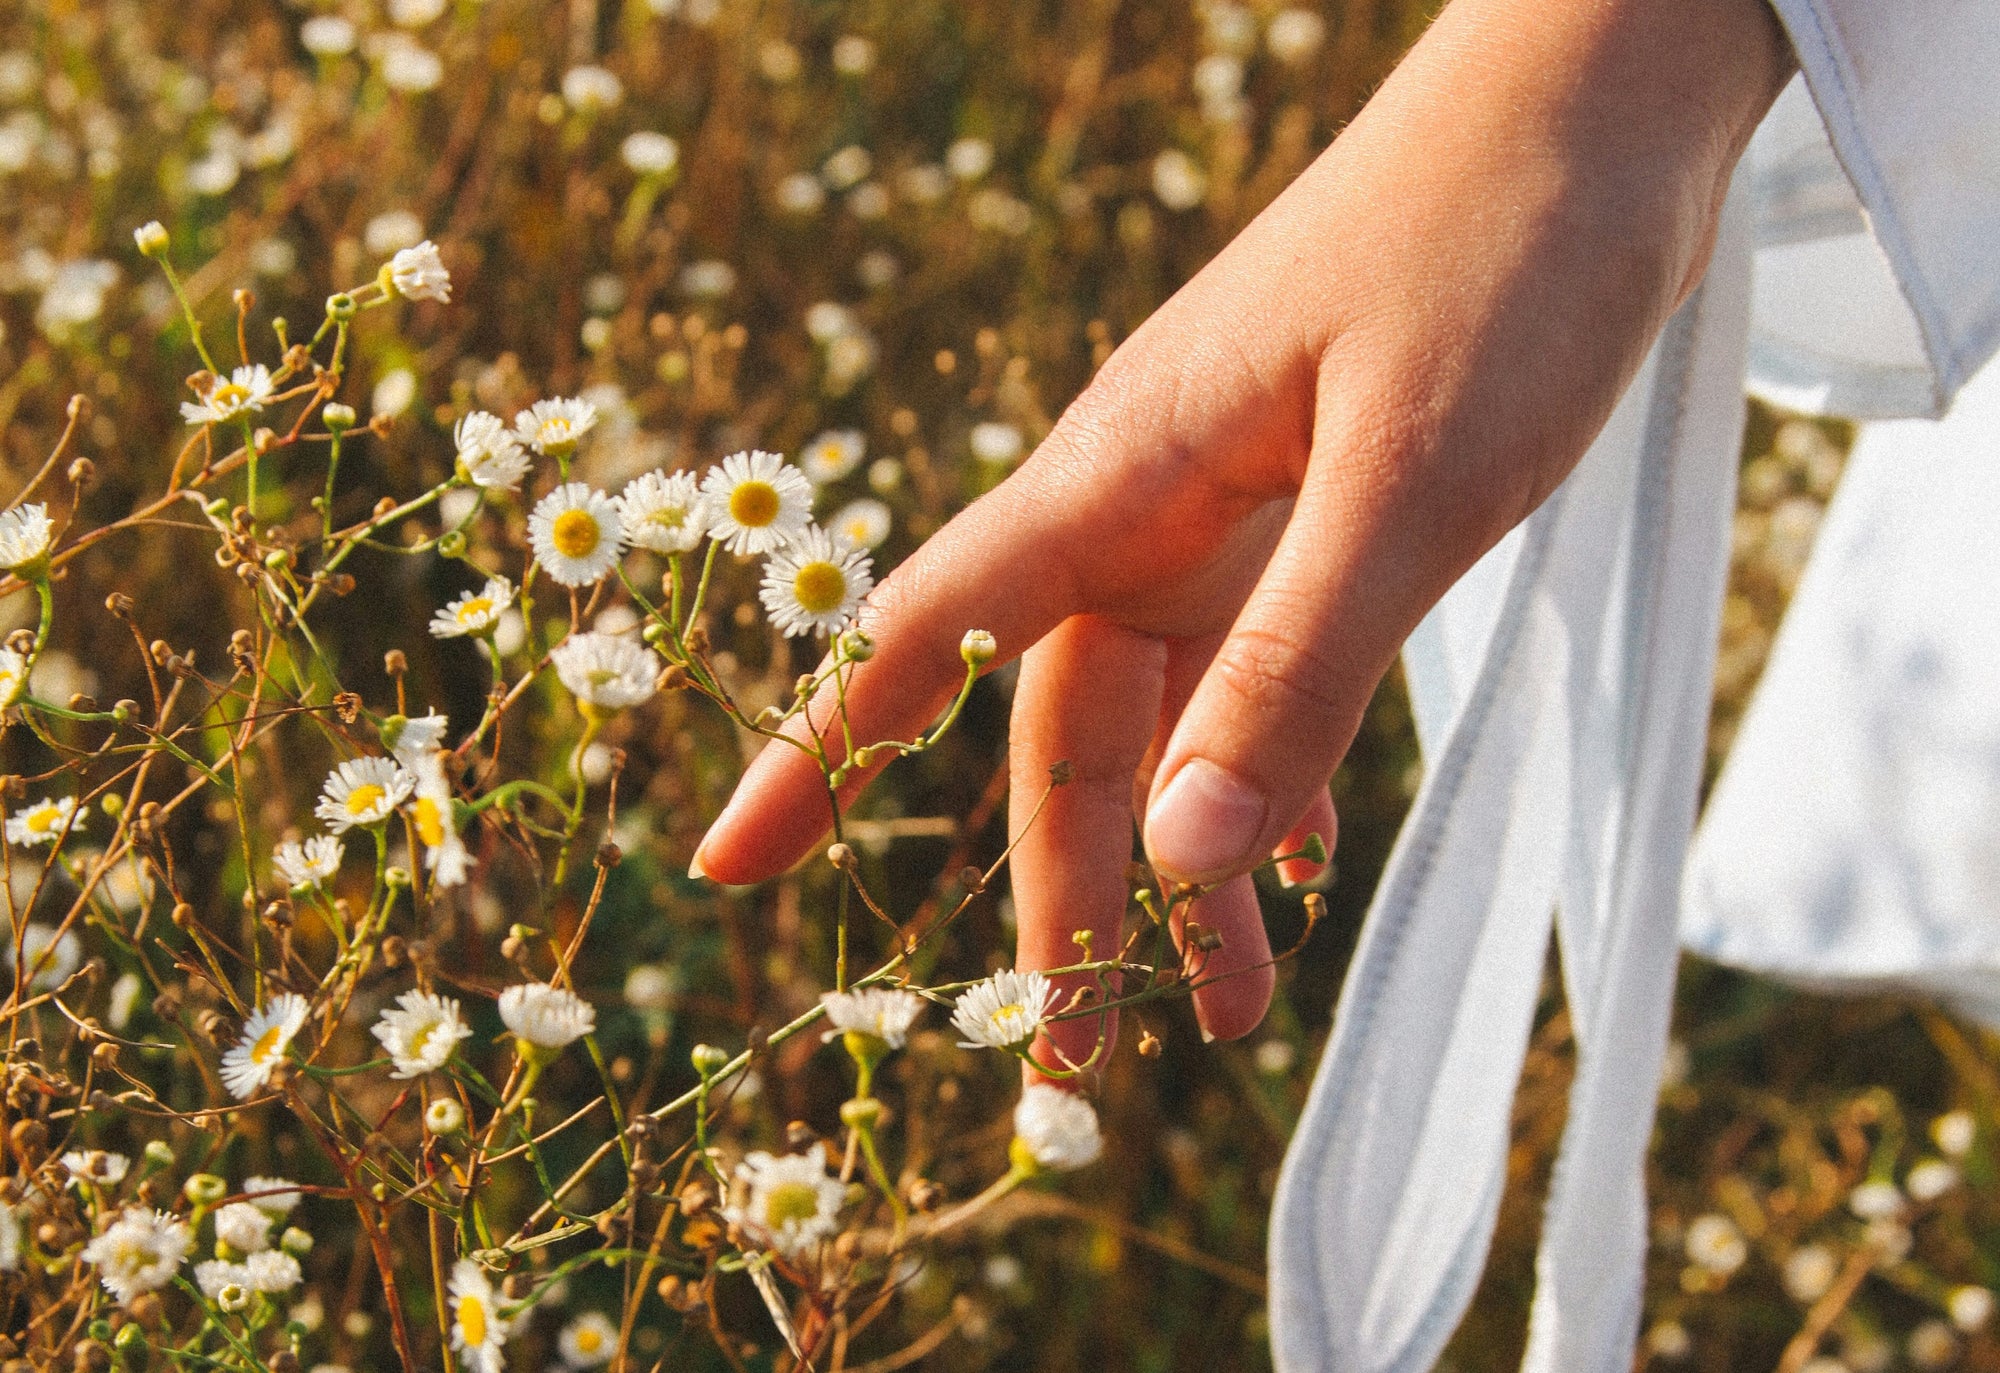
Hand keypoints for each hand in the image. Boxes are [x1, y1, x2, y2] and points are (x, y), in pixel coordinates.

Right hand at [692, 0, 1792, 1057]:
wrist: (1597, 94)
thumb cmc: (1502, 255)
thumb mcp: (1409, 482)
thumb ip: (1293, 668)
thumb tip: (1179, 862)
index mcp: (1122, 480)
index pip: (924, 633)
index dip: (821, 756)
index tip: (727, 868)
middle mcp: (1149, 505)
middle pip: (1067, 730)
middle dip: (1070, 896)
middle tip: (1084, 1063)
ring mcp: (1234, 506)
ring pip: (1172, 720)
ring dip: (1187, 862)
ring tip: (1228, 1014)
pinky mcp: (1319, 503)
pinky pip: (1263, 672)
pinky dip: (1271, 774)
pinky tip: (1295, 859)